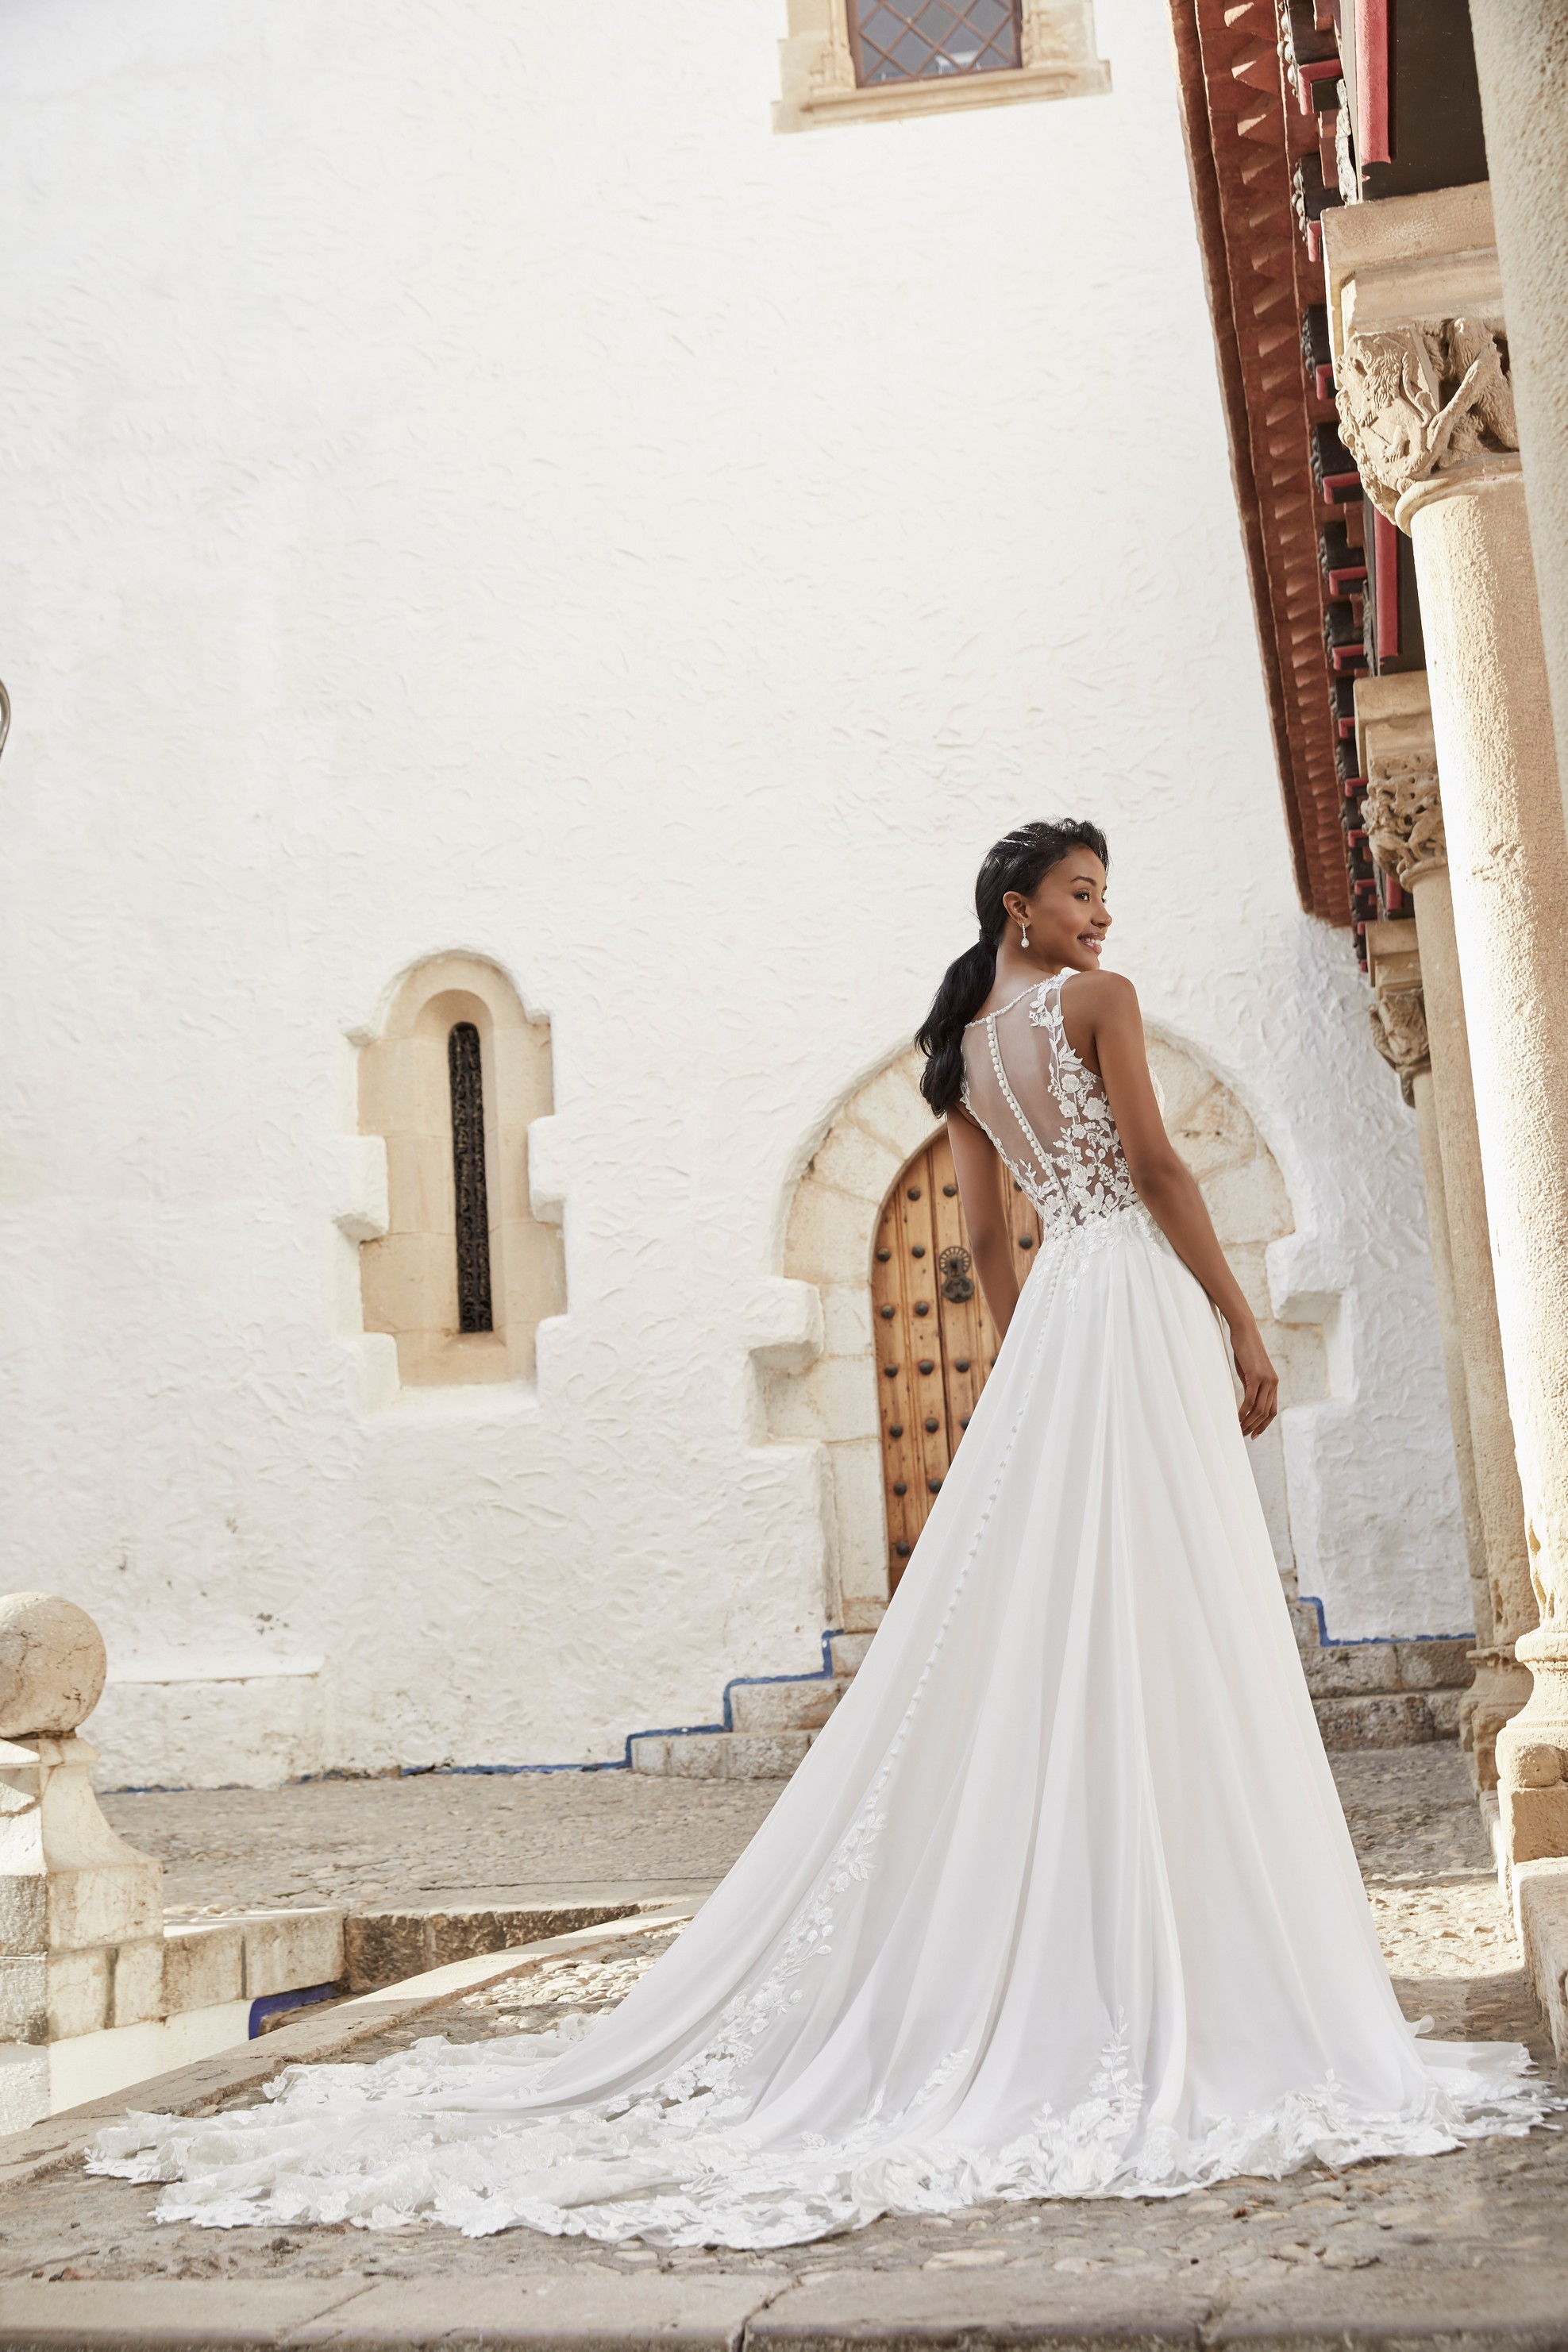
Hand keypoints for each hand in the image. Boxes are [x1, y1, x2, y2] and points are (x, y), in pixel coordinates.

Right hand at [1228, 1319, 1278, 1438]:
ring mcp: (1266, 1380)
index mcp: (1273, 1383)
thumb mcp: (1249, 1371)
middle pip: (1266, 1413)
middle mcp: (1273, 1383)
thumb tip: (1247, 1400)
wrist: (1245, 1331)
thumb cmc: (1244, 1350)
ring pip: (1259, 1409)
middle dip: (1254, 1426)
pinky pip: (1250, 1400)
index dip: (1264, 1425)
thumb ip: (1251, 1385)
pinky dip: (1243, 1412)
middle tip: (1243, 1435)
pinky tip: (1237, 1418)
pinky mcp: (1256, 1376)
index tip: (1254, 1434)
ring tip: (1238, 1429)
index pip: (1272, 1410)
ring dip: (1248, 1422)